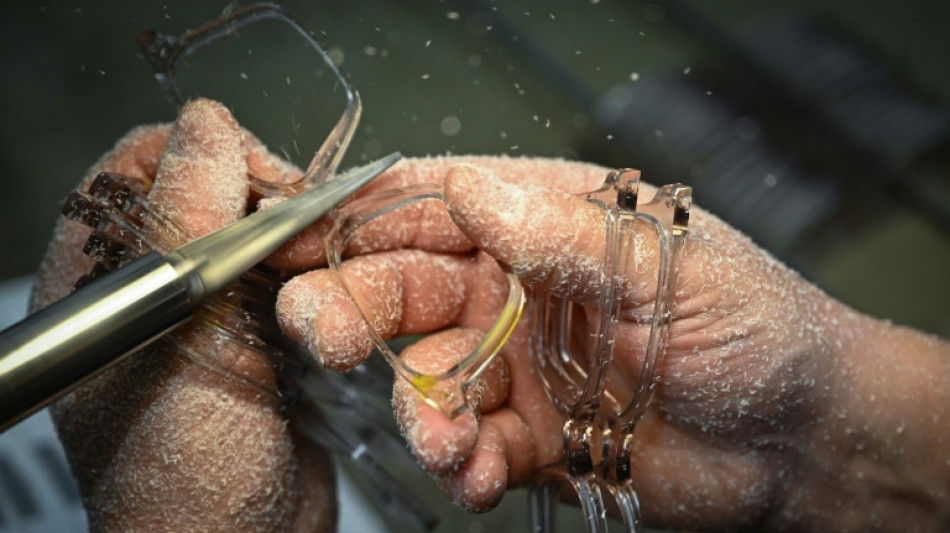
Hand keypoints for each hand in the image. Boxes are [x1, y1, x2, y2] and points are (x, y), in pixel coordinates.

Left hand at [32, 99, 334, 531]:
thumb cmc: (188, 479)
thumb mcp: (178, 348)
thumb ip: (186, 233)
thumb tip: (205, 125)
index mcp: (104, 284)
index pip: (140, 169)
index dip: (205, 159)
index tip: (265, 187)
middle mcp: (155, 291)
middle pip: (210, 192)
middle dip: (268, 198)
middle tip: (310, 226)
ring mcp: (212, 315)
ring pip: (259, 231)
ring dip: (306, 235)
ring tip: (337, 257)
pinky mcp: (264, 339)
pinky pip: (293, 276)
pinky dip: (325, 270)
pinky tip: (348, 285)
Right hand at [277, 157, 949, 530]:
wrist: (798, 441)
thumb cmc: (756, 329)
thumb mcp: (666, 267)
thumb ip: (562, 236)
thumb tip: (474, 189)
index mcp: (547, 225)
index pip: (437, 203)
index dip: (361, 214)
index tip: (297, 234)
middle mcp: (519, 291)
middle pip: (409, 291)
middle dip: (355, 309)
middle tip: (320, 332)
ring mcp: (519, 367)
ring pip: (430, 377)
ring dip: (418, 407)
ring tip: (439, 438)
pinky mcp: (529, 437)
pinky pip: (470, 447)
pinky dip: (459, 464)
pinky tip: (471, 474)